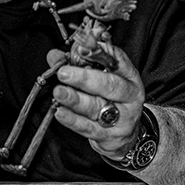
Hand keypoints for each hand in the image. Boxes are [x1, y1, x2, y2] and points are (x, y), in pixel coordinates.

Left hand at [49, 45, 145, 160]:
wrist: (124, 135)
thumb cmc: (111, 100)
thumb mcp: (102, 78)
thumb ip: (78, 64)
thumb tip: (55, 55)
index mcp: (129, 76)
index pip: (117, 61)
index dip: (99, 53)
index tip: (80, 49)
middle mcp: (129, 95)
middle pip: (109, 85)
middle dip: (85, 78)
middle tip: (64, 73)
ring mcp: (122, 117)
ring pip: (97, 106)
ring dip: (75, 99)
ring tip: (59, 92)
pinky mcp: (110, 136)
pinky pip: (89, 127)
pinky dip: (73, 120)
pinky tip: (60, 112)